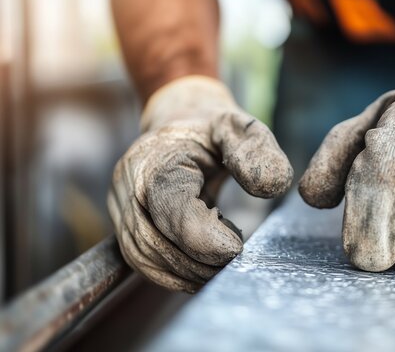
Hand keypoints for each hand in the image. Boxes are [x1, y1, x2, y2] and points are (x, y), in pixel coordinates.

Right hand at [108, 76, 292, 291]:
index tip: (238, 246)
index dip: (203, 236)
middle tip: (234, 266)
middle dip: (196, 262)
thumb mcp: (240, 127)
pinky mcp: (124, 222)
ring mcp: (120, 205)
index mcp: (157, 159)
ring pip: (143, 256)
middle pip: (153, 239)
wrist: (179, 124)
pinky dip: (173, 273)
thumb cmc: (212, 129)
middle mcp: (129, 183)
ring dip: (184, 273)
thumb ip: (258, 149)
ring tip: (222, 271)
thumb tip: (270, 185)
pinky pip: (142, 259)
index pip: (171, 208)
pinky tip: (204, 271)